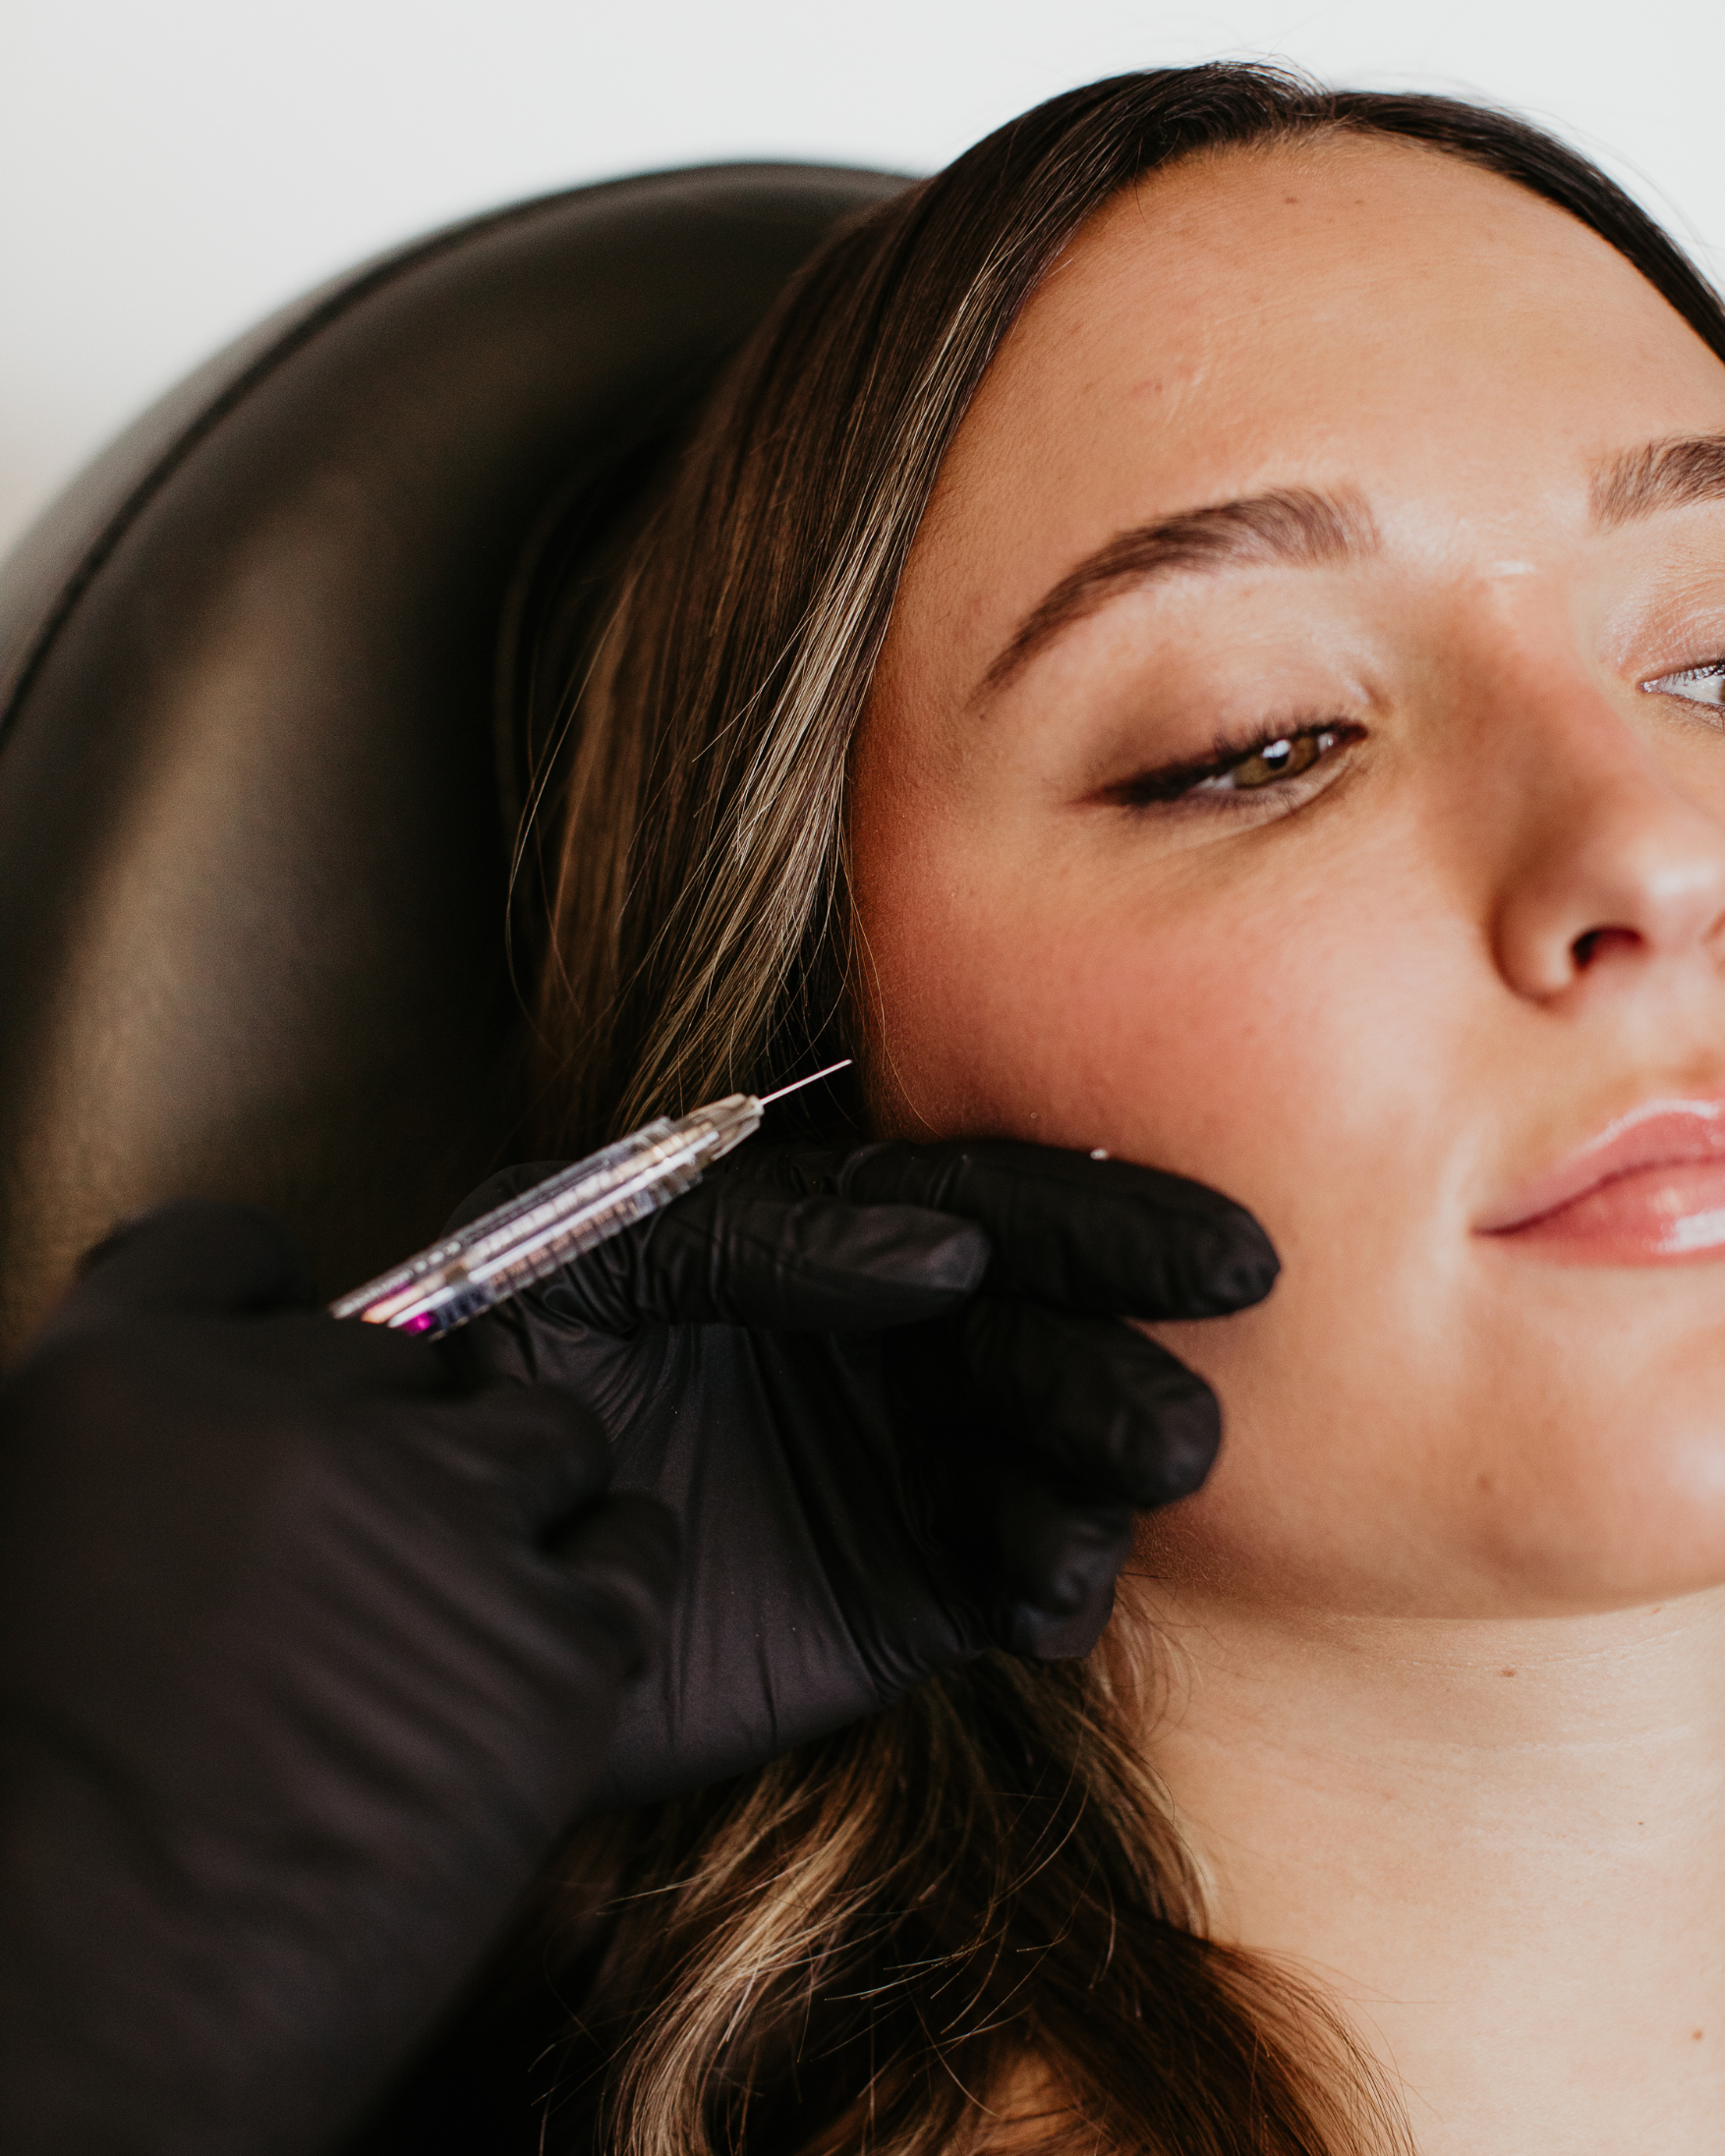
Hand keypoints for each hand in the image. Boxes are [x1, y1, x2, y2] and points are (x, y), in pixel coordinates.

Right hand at [0, 1202, 676, 2155]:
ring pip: (543, 1428)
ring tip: (459, 1594)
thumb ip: (132, 1464)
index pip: (226, 1252)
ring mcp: (439, 1527)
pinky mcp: (552, 1648)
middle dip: (391, 1427)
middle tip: (367, 1539)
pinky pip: (629, 1544)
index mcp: (119, 1383)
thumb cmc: (23, 1830)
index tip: (286, 1352)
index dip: (259, 1306)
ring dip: (513, 1494)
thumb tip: (209, 1421)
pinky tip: (538, 1644)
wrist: (82, 2043)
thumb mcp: (33, 1574)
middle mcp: (292, 1422)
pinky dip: (596, 1582)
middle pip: (404, 1348)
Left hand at [453, 1135, 1275, 1808]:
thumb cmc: (503, 1369)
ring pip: (1046, 1457)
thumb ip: (749, 1232)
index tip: (1217, 1258)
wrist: (433, 1574)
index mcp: (835, 1244)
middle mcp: (895, 1346)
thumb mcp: (590, 1260)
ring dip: (1102, 1470)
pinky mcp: (905, 1595)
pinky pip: (1002, 1580)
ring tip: (1135, 1482)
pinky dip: (1046, 1582)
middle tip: (1184, 1416)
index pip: (990, 1209)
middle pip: (1044, 1332)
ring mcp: (906, 1469)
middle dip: (1125, 1359)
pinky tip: (1048, 1592)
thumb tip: (940, 1253)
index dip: (1104, 1221)